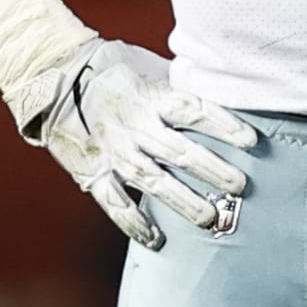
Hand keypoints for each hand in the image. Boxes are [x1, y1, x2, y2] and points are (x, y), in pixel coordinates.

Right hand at [26, 41, 256, 250]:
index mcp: (151, 96)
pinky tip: (156, 240)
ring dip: (183, 202)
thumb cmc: (111, 70)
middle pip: (179, 152)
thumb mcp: (148, 66)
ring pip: (153, 181)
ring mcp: (113, 152)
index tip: (251, 141)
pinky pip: (114, 203)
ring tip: (211, 218)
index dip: (224, 125)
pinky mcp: (92, 172)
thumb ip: (178, 85)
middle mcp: (135, 126)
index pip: (195, 110)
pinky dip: (133, 224)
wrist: (54, 78)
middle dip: (212, 171)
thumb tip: (221, 89)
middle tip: (239, 187)